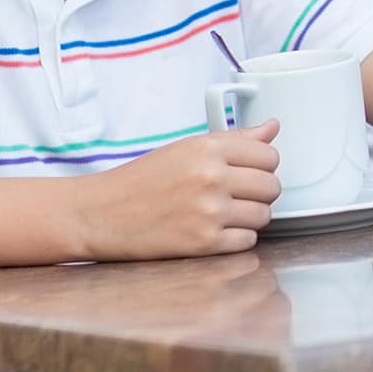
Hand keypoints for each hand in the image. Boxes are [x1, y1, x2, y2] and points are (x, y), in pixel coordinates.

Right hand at [72, 121, 281, 260]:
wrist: (100, 214)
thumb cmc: (140, 181)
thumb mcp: (186, 148)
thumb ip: (236, 139)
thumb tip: (272, 128)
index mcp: (208, 148)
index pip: (269, 155)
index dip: (263, 166)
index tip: (251, 172)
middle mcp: (211, 177)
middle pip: (271, 186)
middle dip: (260, 192)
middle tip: (238, 195)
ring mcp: (209, 211)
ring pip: (263, 215)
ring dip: (250, 217)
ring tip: (225, 214)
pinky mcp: (203, 243)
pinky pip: (247, 241)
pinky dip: (237, 239)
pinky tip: (216, 231)